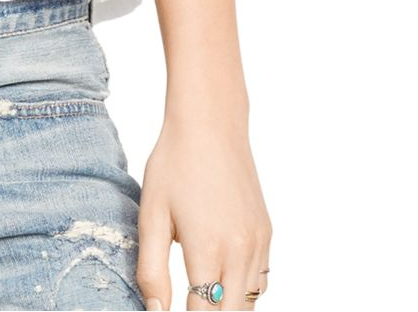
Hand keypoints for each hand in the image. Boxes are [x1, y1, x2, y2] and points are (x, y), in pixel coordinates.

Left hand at [135, 114, 271, 310]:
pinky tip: (221, 276)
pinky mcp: (266, 233)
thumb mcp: (151, 215)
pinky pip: (260, 280)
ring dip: (226, 306)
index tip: (170, 309)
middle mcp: (240, 252)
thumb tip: (156, 310)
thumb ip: (152, 269)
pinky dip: (243, 289)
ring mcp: (258, 243)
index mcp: (209, 250)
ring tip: (200, 295)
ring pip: (249, 301)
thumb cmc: (174, 164)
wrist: (210, 124)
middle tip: (186, 301)